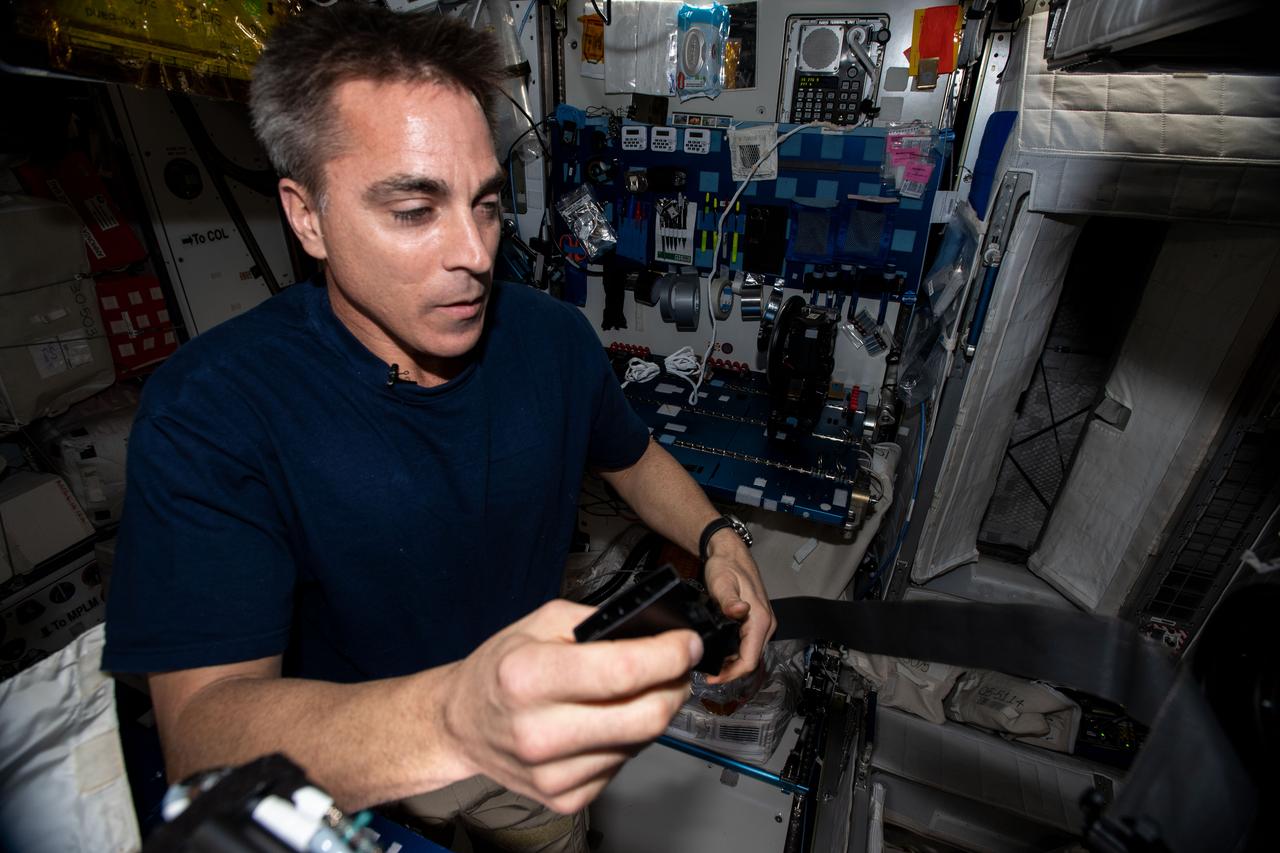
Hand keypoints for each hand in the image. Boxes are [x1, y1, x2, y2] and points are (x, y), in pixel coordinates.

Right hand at [439, 599, 701, 813]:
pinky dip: (628, 739)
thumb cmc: (501, 669)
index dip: (670, 655)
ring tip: (635, 692)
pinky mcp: (565, 798)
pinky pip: (623, 765)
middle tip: (676, 668)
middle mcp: (539, 732)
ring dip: (653, 712)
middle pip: (646, 717)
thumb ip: (599, 621)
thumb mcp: (541, 622)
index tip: (687, 643)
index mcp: (528, 677)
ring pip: (642, 742)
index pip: (624, 671)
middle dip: (676, 686)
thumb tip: (657, 632)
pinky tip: (608, 722)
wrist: (460, 725)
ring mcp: (552, 773)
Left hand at [702, 531, 775, 683]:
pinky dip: (735, 653)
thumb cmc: (727, 566)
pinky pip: (748, 645)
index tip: (713, 679)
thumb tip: (739, 611)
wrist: (731, 553)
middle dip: (731, 672)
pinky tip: (721, 653)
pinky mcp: (756, 621)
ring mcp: (762, 623)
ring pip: (750, 654)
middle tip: (708, 675)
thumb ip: (729, 601)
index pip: (750, 660)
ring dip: (733, 664)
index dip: (732, 674)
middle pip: (751, 660)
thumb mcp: (722, 583)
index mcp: (760, 620)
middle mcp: (766, 624)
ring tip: (712, 667)